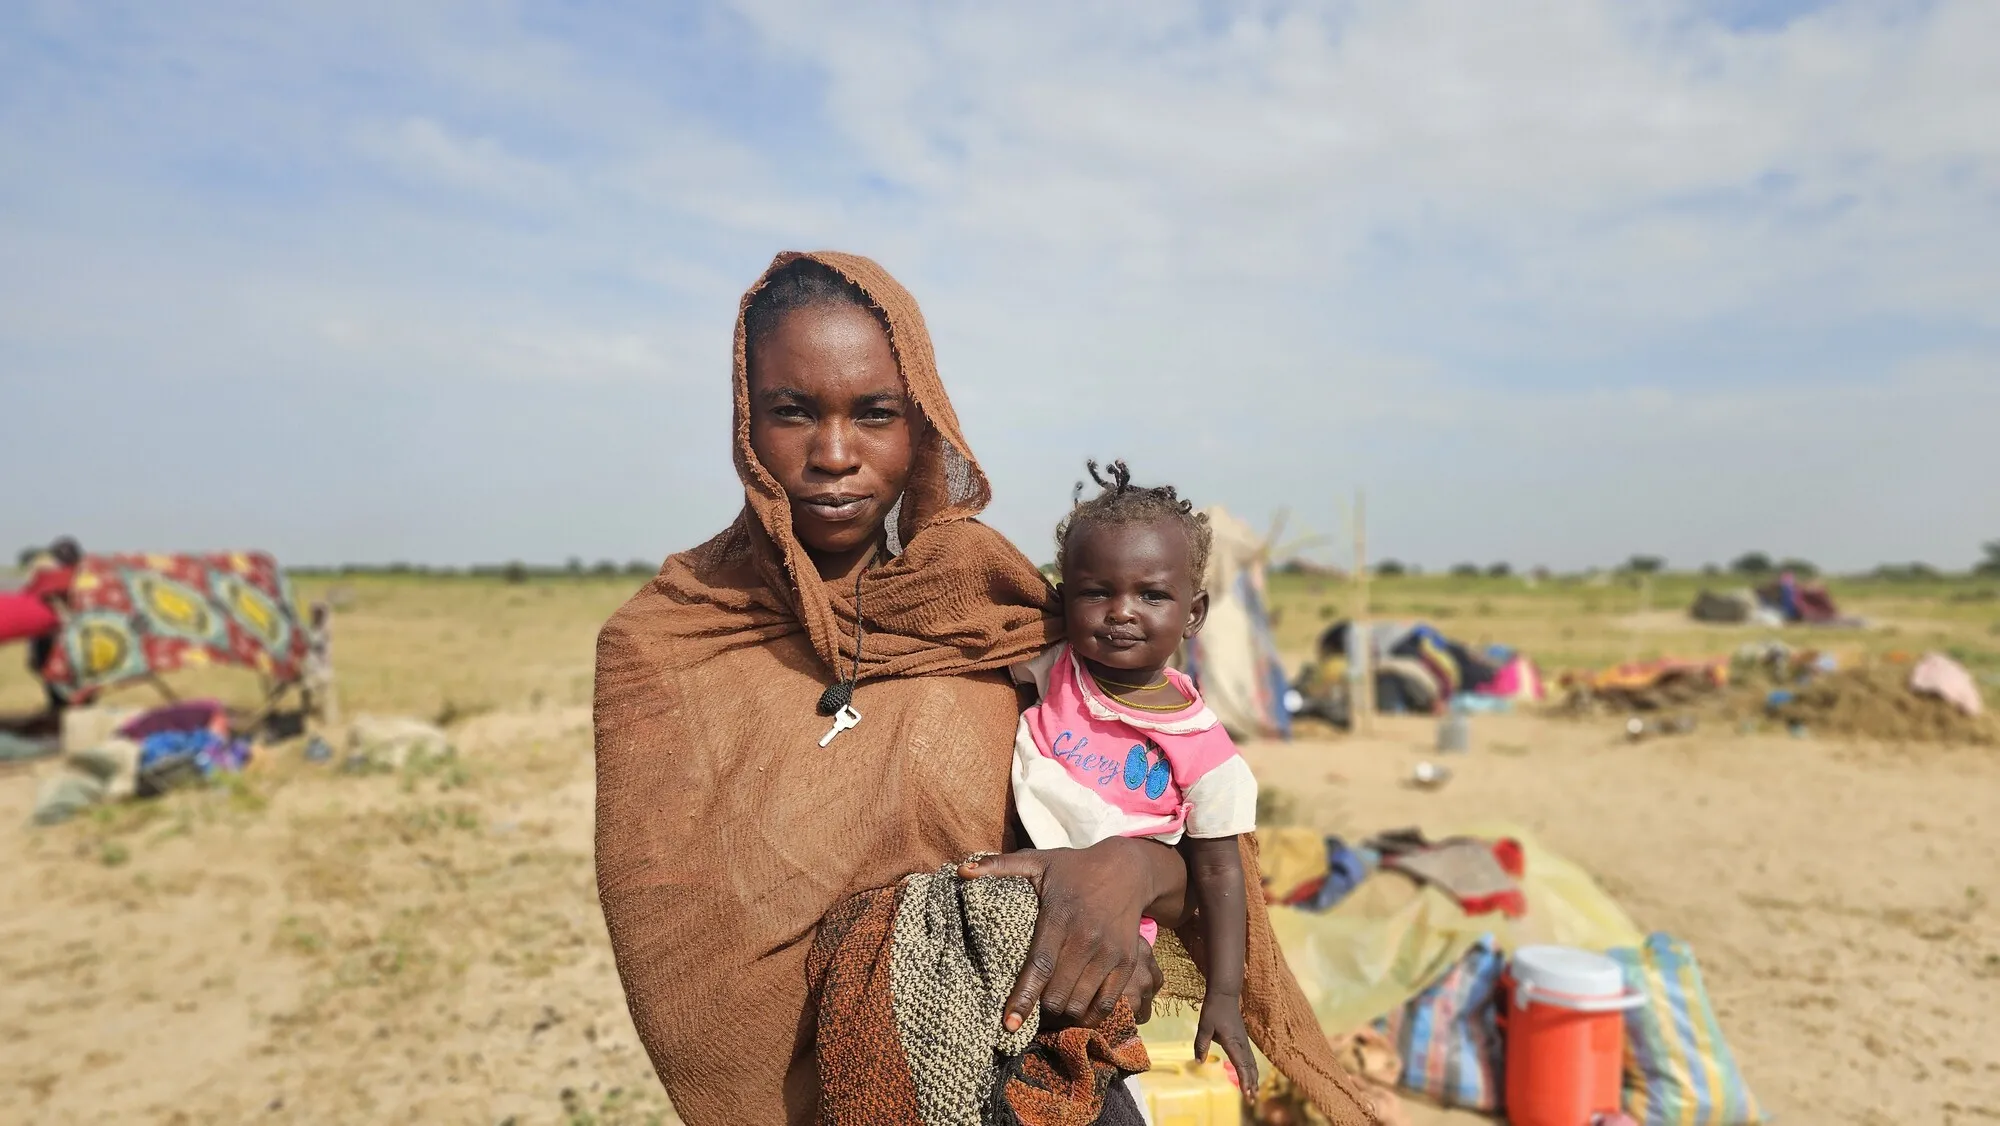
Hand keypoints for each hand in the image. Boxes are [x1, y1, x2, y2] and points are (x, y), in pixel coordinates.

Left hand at [959, 838, 1182, 1030]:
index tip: (1008, 1023)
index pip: (1039, 966)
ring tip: (1049, 1013)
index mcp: (1060, 916)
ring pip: (1080, 1003)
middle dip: (1040, 1011)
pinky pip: (1108, 1004)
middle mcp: (1086, 938)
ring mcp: (1110, 953)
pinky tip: (1076, 1011)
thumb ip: (999, 866)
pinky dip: (1090, 1015)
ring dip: (1062, 1015)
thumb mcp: (1037, 861)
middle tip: (1027, 1014)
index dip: (1023, 998)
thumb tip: (962, 871)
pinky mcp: (1127, 963)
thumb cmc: (1074, 868)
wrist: (1127, 870)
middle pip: (1058, 993)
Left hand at [1195, 995, 1259, 1098]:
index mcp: (1233, 1042)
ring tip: (1254, 1092)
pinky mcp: (1243, 1039)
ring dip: (1253, 1078)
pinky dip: (1251, 1069)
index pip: (1241, 1065)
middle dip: (1251, 1083)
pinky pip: (1250, 1058)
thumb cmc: (1214, 1009)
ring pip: (1251, 1063)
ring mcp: (1244, 1041)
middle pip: (1249, 1067)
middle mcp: (1242, 1044)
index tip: (1246, 1093)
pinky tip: (1251, 1075)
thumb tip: (1199, 1061)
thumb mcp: (1204, 1026)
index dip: (1244, 1080)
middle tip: (1252, 1099)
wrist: (1225, 995)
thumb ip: (1201, 1044)